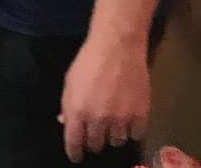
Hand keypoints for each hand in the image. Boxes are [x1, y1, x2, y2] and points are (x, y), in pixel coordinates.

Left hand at [59, 34, 149, 162]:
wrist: (117, 47)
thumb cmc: (89, 61)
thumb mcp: (70, 80)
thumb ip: (67, 104)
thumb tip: (64, 122)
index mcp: (77, 110)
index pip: (74, 142)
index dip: (74, 152)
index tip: (75, 156)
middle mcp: (98, 119)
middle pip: (96, 144)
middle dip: (93, 140)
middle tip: (95, 131)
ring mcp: (121, 119)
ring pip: (116, 141)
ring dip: (113, 134)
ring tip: (112, 119)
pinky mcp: (140, 116)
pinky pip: (135, 135)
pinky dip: (131, 129)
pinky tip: (128, 117)